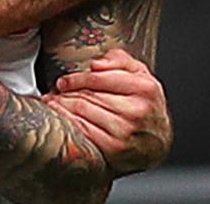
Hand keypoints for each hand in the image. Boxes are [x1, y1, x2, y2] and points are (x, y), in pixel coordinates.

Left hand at [45, 49, 170, 174]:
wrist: (158, 141)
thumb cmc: (145, 105)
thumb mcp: (140, 75)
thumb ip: (120, 60)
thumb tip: (96, 64)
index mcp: (144, 87)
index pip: (98, 78)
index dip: (75, 78)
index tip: (63, 81)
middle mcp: (136, 109)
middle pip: (88, 95)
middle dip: (65, 93)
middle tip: (53, 92)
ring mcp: (125, 130)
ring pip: (82, 112)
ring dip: (62, 107)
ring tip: (52, 103)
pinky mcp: (115, 148)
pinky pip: (83, 131)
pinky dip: (68, 122)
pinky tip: (61, 119)